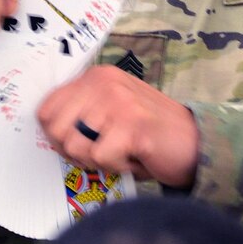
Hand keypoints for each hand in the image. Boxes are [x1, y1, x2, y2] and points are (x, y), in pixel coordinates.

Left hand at [37, 65, 199, 189]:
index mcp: (96, 77)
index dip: (58, 136)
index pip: (46, 109)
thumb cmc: (149, 134)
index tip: (83, 143)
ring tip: (123, 151)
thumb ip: (81, 114)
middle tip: (104, 151)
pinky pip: (101, 157)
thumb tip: (47, 131)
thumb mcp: (110, 112)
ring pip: (75, 146)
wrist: (196, 143)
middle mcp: (104, 83)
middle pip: (55, 130)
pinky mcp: (132, 125)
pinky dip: (117, 166)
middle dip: (76, 151)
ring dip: (99, 160)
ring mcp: (118, 102)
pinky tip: (136, 156)